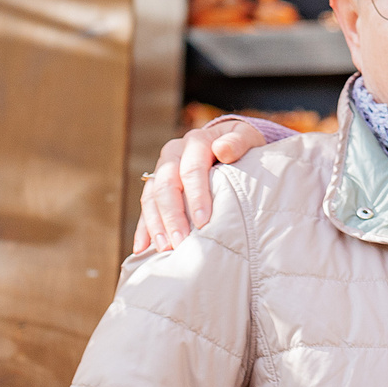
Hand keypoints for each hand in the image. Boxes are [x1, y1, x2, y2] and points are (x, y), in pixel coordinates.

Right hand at [135, 122, 268, 252]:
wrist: (228, 141)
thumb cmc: (241, 145)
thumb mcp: (246, 137)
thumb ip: (237, 142)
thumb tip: (223, 149)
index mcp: (195, 142)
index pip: (191, 170)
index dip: (196, 197)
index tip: (203, 222)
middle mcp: (173, 154)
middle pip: (166, 186)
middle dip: (172, 216)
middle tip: (180, 242)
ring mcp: (162, 170)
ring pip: (151, 197)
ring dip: (155, 225)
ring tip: (164, 249)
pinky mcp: (156, 185)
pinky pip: (146, 207)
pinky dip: (144, 228)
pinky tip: (142, 249)